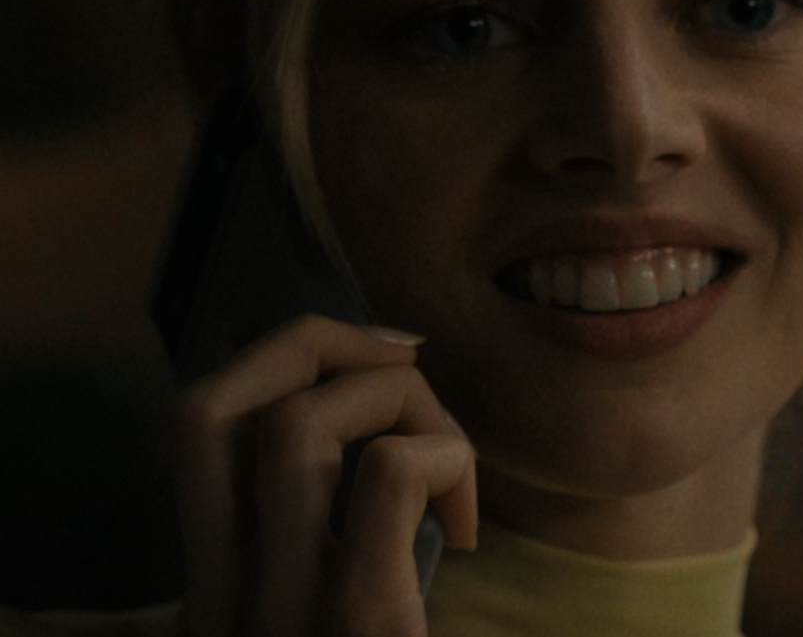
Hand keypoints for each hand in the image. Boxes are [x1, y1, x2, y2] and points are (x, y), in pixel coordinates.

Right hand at [172, 314, 477, 636]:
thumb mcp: (305, 612)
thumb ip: (301, 540)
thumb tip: (350, 410)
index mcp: (206, 590)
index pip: (192, 427)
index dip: (272, 359)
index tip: (361, 363)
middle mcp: (214, 598)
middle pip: (206, 403)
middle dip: (313, 341)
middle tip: (402, 359)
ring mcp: (278, 610)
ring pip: (296, 421)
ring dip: (396, 396)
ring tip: (451, 456)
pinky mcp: (363, 621)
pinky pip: (389, 473)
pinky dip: (441, 454)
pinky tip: (463, 520)